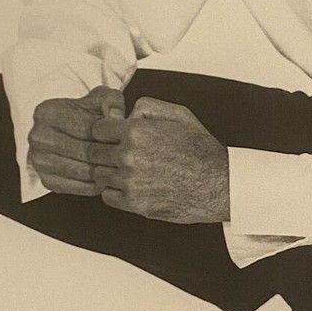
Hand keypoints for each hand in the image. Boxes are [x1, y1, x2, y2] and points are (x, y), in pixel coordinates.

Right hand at [28, 85, 124, 194]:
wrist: (70, 130)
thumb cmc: (87, 113)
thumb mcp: (100, 99)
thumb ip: (110, 102)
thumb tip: (115, 117)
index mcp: (47, 112)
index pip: (85, 127)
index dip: (108, 134)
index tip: (125, 138)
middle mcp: (37, 136)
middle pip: (83, 151)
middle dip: (108, 154)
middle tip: (128, 157)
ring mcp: (39, 160)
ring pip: (81, 171)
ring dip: (103, 172)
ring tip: (121, 168)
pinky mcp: (46, 179)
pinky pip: (75, 187)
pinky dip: (94, 185)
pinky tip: (107, 177)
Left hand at [87, 97, 229, 223]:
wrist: (218, 183)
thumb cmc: (199, 148)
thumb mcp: (178, 114)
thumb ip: (146, 106)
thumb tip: (124, 112)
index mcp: (136, 131)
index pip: (97, 128)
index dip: (105, 131)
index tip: (113, 135)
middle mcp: (129, 156)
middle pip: (93, 152)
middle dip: (103, 150)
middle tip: (118, 153)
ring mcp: (130, 182)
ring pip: (99, 175)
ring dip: (109, 171)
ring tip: (127, 170)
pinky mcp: (134, 204)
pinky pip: (107, 196)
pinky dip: (115, 191)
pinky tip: (131, 185)